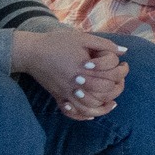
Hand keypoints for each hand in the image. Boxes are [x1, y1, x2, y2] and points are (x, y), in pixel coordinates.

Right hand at [11, 25, 126, 119]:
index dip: (122, 70)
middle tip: (120, 81)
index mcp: (84, 67)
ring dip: (104, 107)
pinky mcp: (58, 96)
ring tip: (112, 102)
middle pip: (104, 93)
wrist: (30, 51)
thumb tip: (124, 52)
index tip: (123, 65)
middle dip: (117, 88)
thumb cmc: (57, 42)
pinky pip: (71, 113)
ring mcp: (66, 92)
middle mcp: (76, 83)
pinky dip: (83, 116)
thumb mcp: (82, 38)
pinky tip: (92, 114)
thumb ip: (105, 44)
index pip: (111, 75)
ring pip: (90, 108)